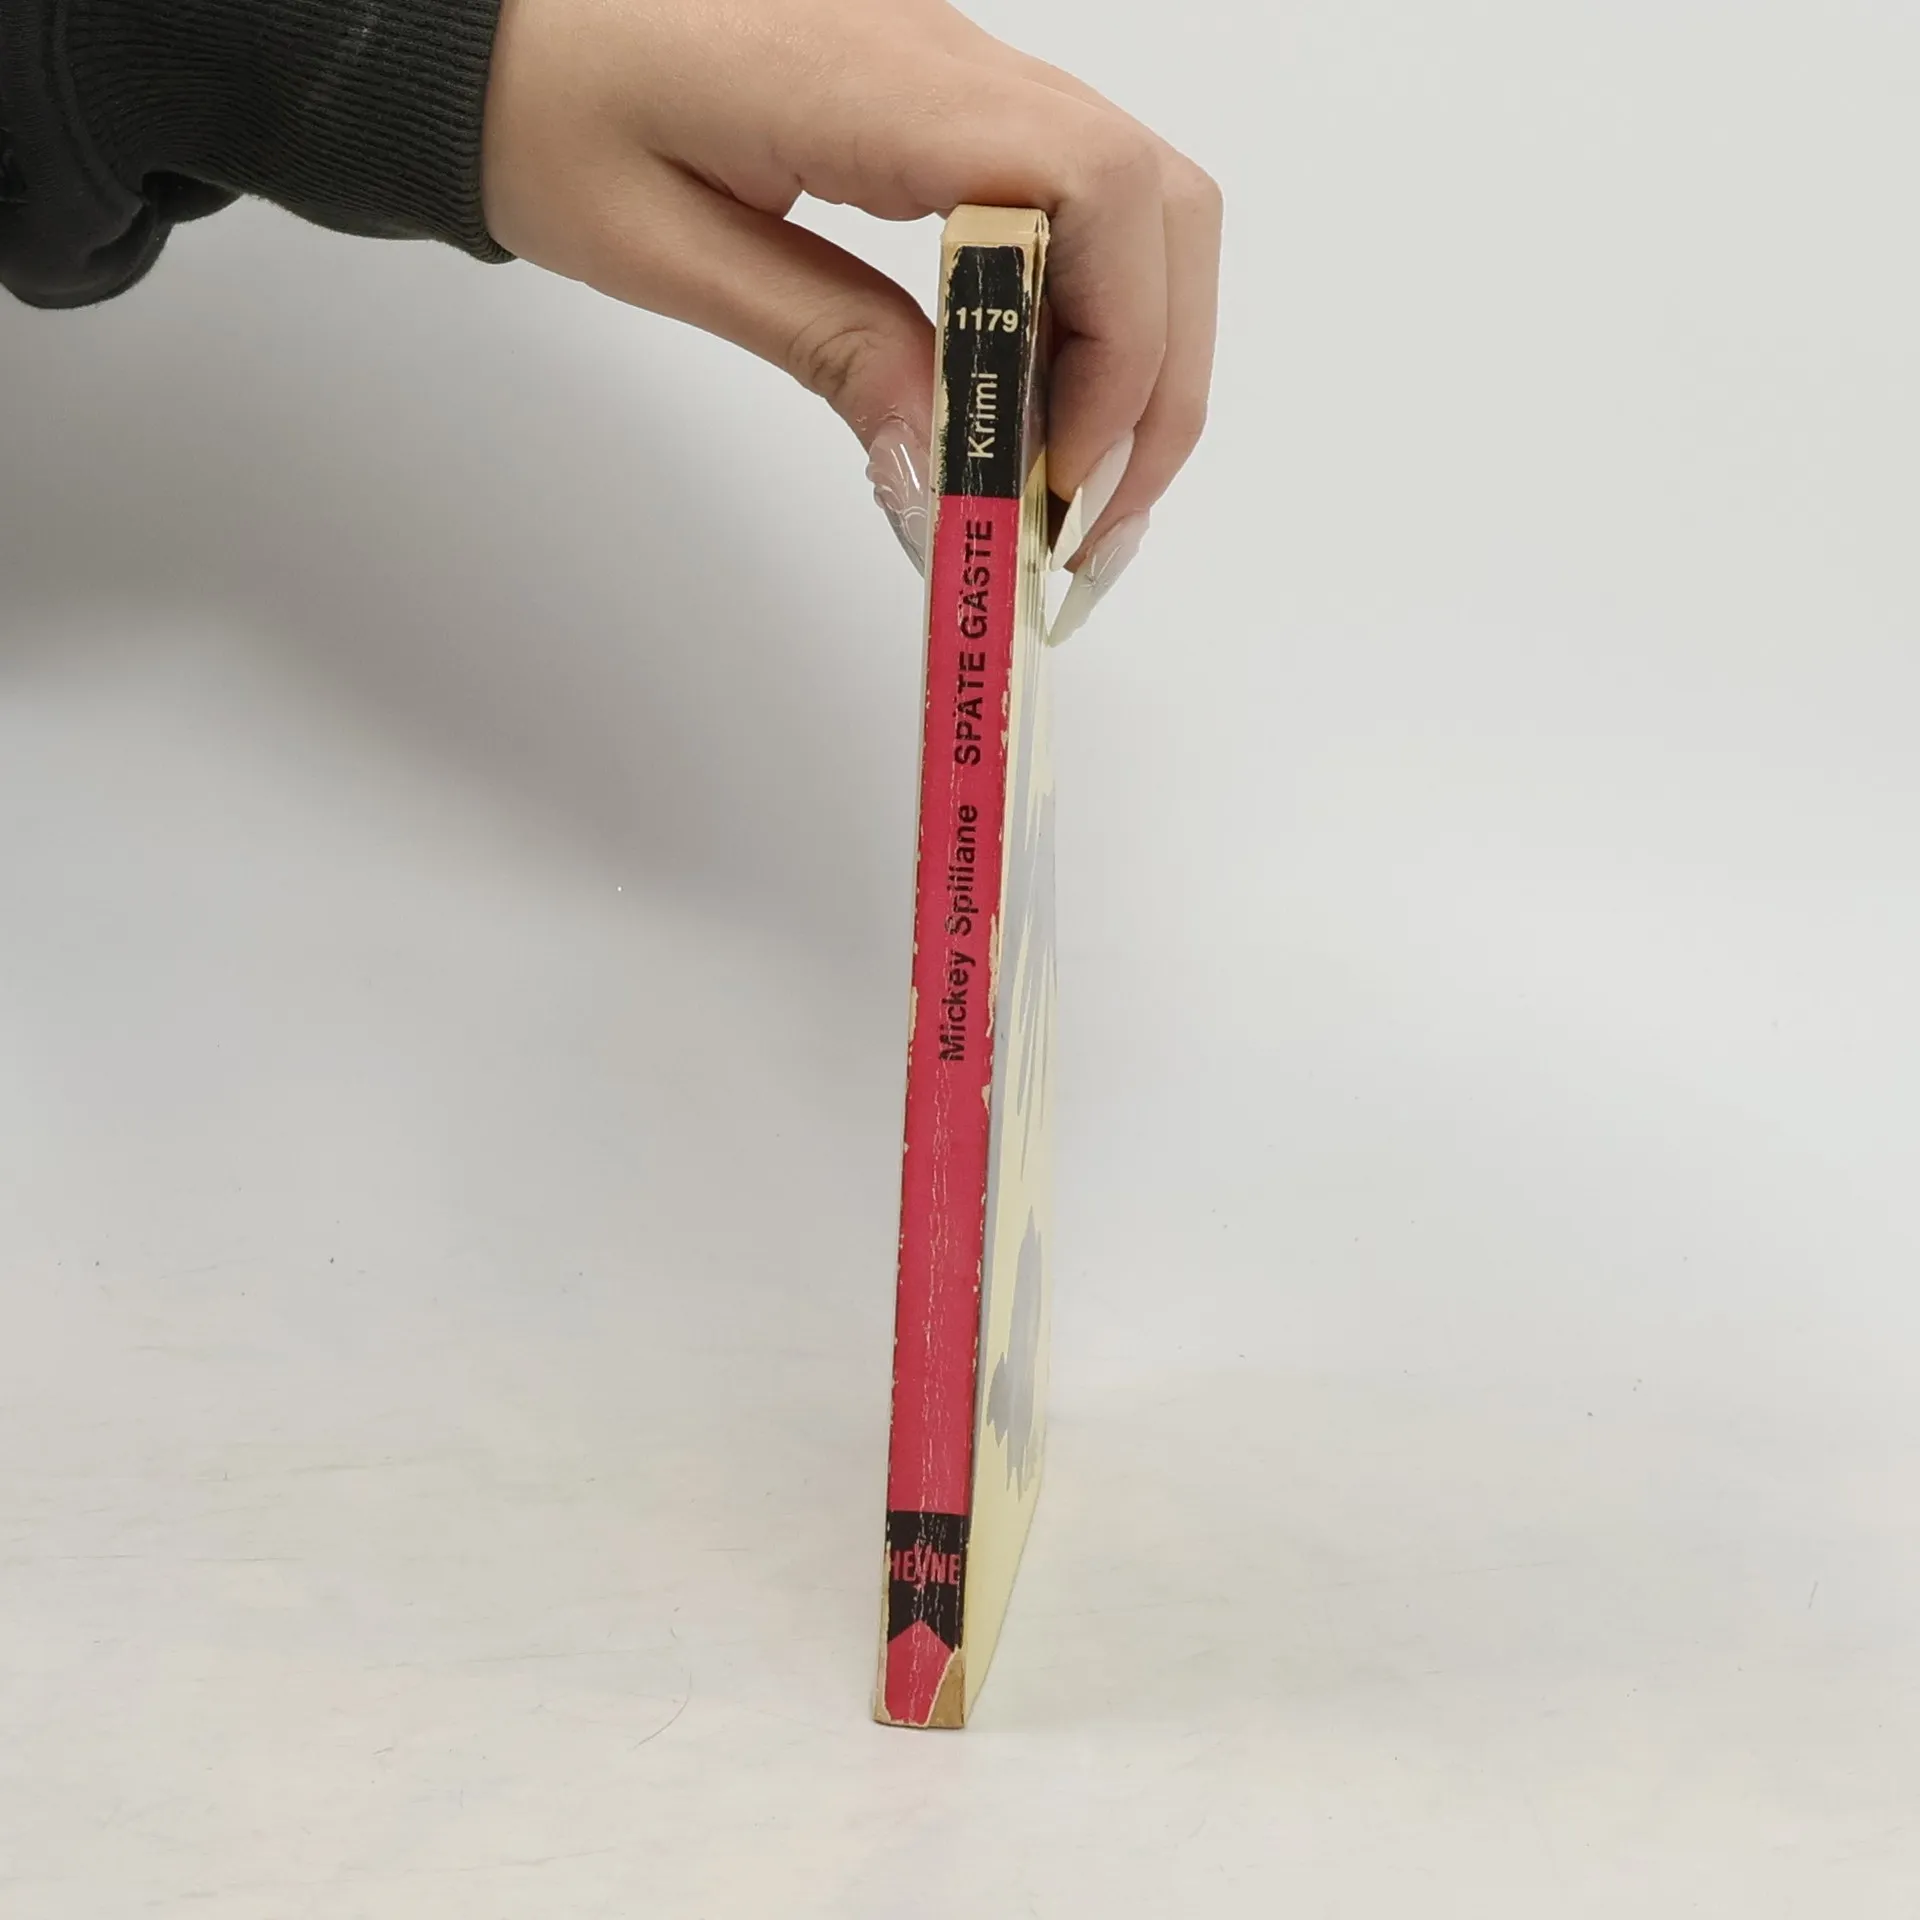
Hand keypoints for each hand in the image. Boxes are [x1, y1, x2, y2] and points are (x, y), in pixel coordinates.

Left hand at [481, 0, 1219, 632]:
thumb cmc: (545, 102)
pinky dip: (1087, 316)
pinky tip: (1034, 405)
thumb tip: (944, 458)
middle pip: (1157, 205)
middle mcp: (954, 60)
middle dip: (1156, 382)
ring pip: (1138, 204)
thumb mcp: (663, 247)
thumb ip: (824, 340)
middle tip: (1091, 521)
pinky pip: (1072, 202)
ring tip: (1073, 485)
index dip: (1120, 353)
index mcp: (880, 83)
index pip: (1098, 193)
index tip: (1060, 479)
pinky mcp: (945, 107)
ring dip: (1138, 355)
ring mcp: (961, 75)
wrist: (494, 11)